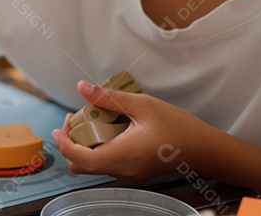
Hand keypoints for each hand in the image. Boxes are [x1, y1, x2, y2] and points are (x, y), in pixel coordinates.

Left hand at [52, 80, 213, 180]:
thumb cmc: (177, 125)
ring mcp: (127, 173)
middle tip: (74, 119)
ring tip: (90, 119)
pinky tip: (106, 128)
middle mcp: (123, 169)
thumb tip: (82, 87)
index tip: (59, 128)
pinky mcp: (132, 172)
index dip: (65, 145)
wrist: (202, 148)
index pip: (83, 159)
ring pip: (92, 166)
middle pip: (82, 166)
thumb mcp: (142, 104)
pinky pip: (106, 163)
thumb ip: (109, 98)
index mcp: (125, 154)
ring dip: (83, 145)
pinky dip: (97, 147)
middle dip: (70, 143)